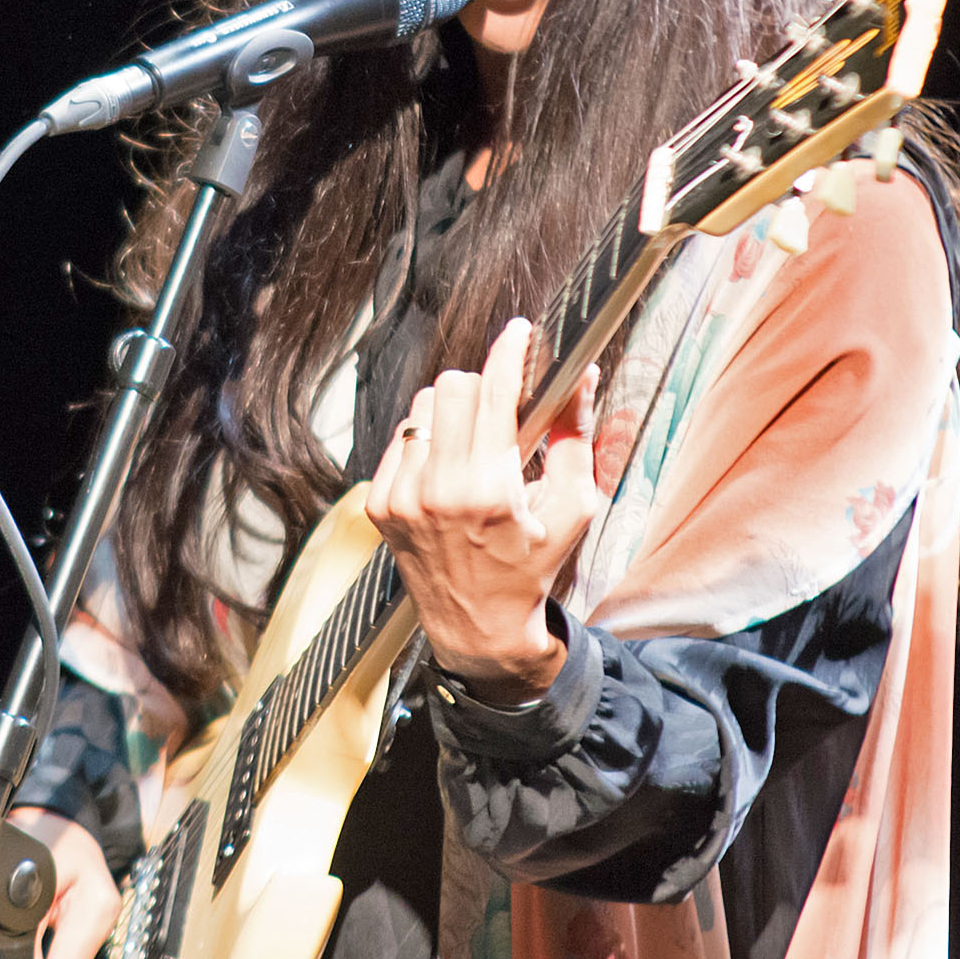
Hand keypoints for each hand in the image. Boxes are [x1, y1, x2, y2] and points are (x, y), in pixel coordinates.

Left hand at [365, 317, 602, 700]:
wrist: (477, 624)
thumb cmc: (530, 567)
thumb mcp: (572, 507)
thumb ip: (574, 437)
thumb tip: (581, 379)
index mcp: (487, 491)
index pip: (494, 394)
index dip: (510, 354)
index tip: (520, 334)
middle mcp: (436, 490)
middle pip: (451, 387)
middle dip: (483, 387)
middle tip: (504, 409)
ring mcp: (400, 496)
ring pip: (421, 409)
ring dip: (452, 413)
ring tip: (475, 447)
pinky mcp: (379, 503)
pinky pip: (400, 440)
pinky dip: (426, 443)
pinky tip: (448, 471)